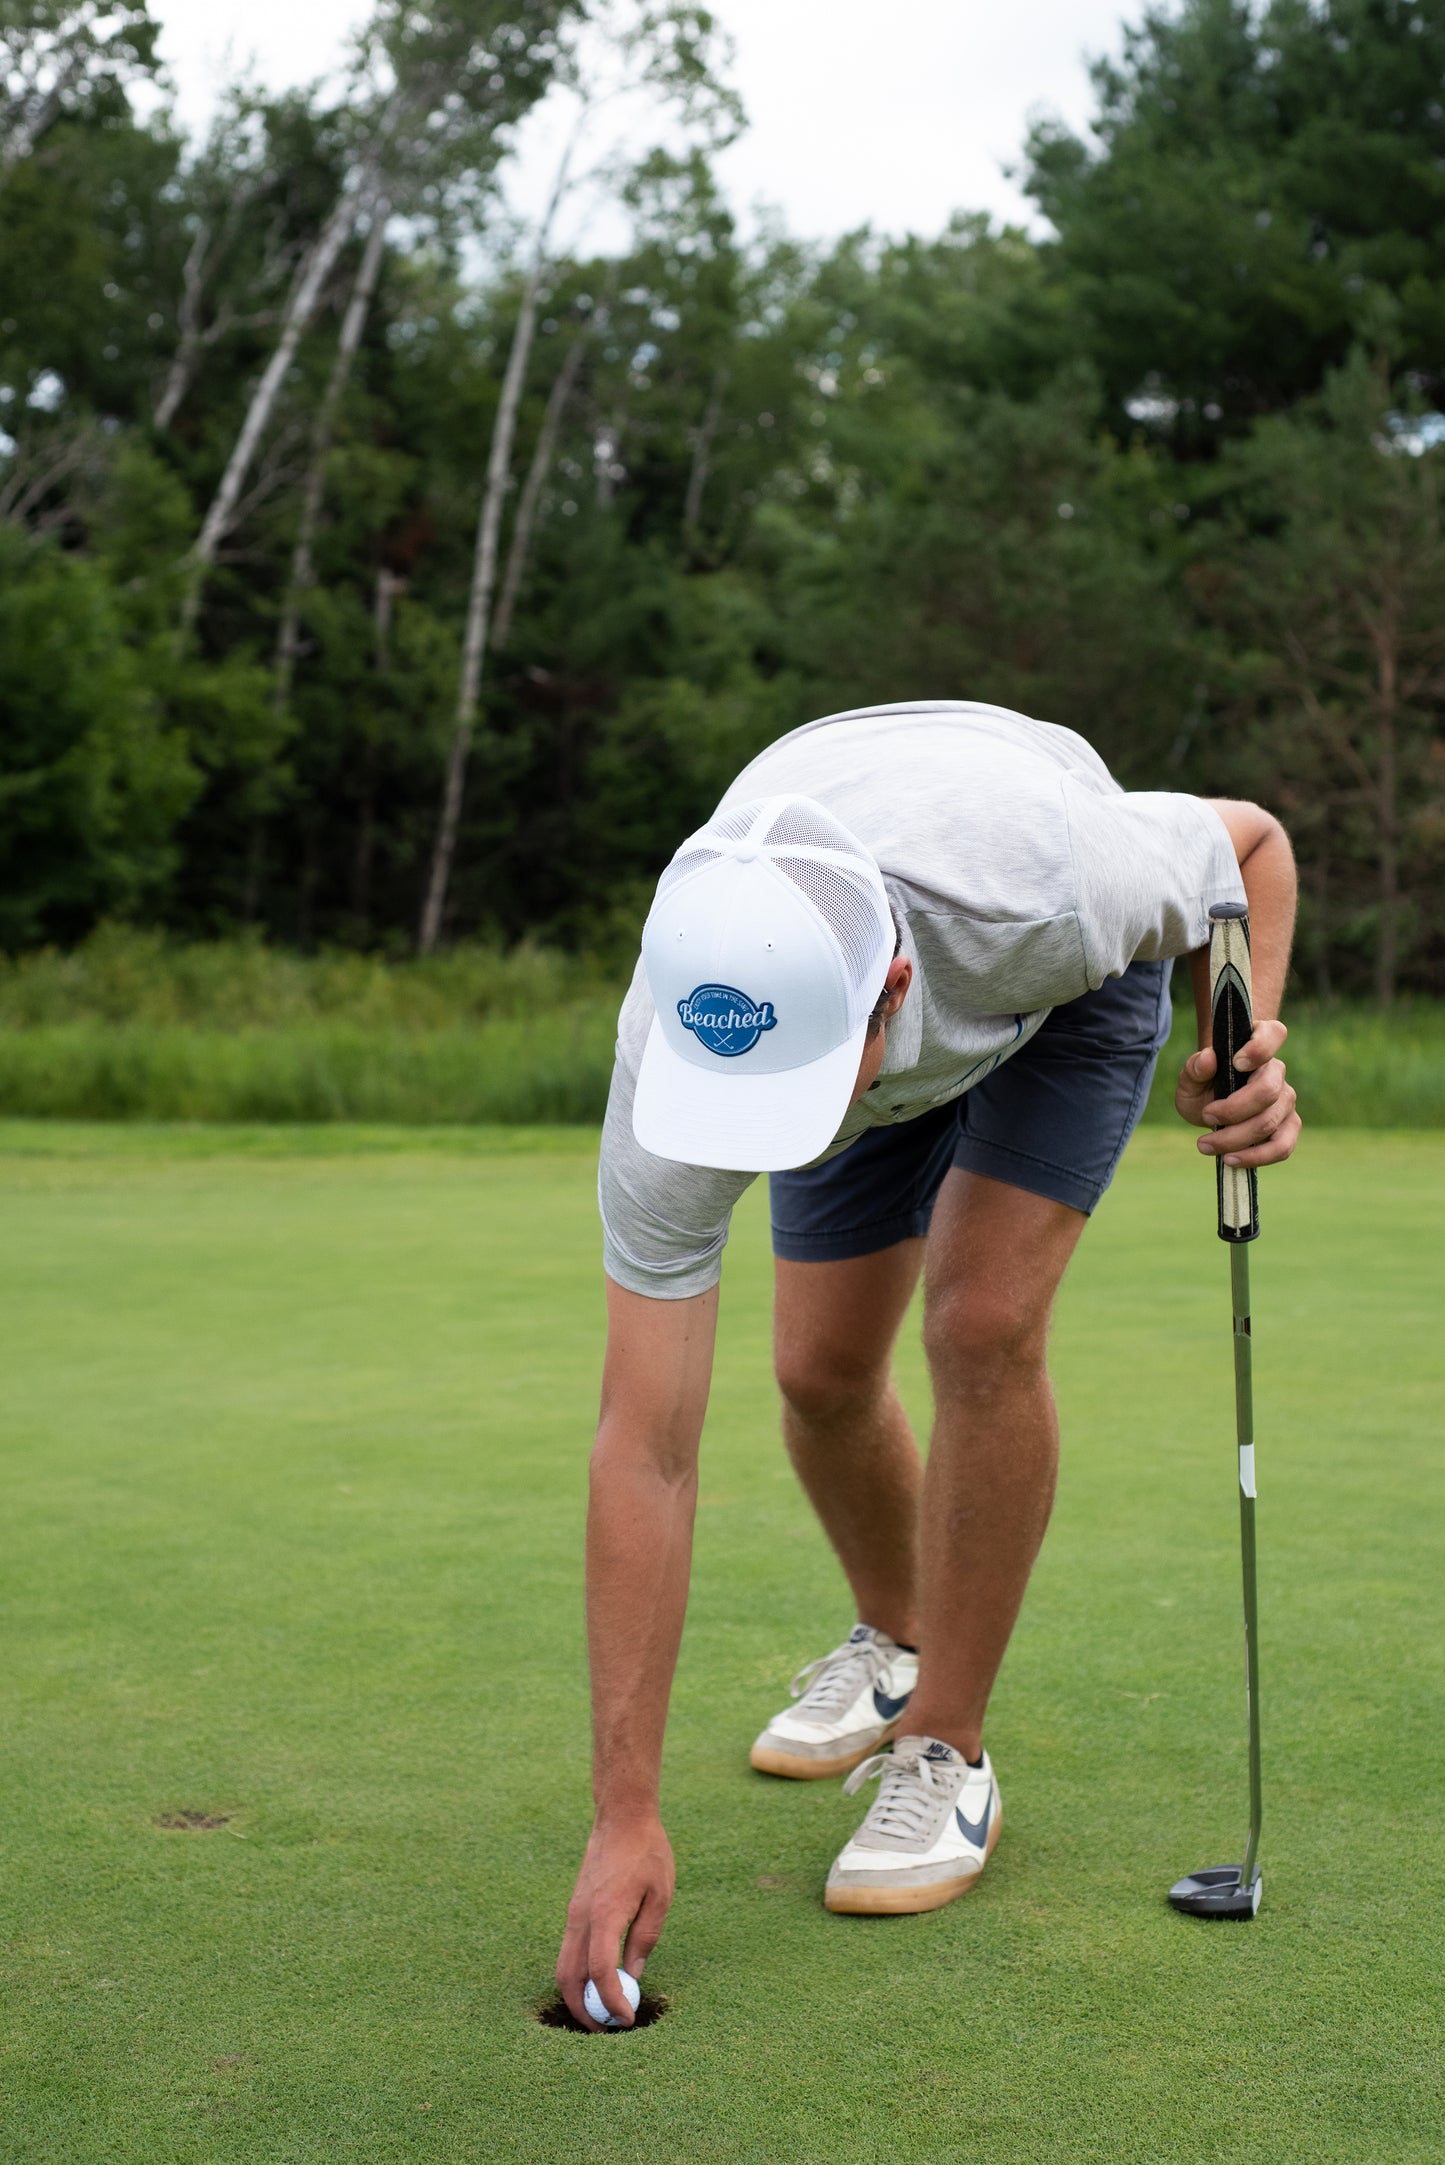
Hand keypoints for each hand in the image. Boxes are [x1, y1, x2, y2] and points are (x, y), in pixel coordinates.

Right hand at [556, 1813, 674, 2029]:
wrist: (620, 1818)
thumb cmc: (647, 1852)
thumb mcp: (659, 1896)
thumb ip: (646, 1937)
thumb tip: (634, 1976)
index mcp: (605, 1914)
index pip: (601, 1971)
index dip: (612, 2001)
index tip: (628, 2020)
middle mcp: (581, 1917)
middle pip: (569, 1977)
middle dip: (584, 2011)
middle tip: (607, 2030)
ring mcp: (573, 1914)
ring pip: (564, 1967)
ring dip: (578, 1996)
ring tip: (602, 2013)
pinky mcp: (574, 1910)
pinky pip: (569, 1951)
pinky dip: (578, 1975)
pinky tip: (599, 1983)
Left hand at [1175, 1019, 1300, 1169]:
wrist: (1211, 1105)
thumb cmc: (1204, 1085)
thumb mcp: (1190, 1077)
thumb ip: (1195, 1068)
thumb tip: (1208, 1059)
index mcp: (1258, 1045)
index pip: (1274, 1034)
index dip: (1260, 1048)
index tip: (1236, 1063)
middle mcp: (1277, 1072)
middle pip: (1268, 1091)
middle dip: (1233, 1110)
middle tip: (1205, 1115)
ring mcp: (1286, 1100)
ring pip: (1269, 1123)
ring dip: (1234, 1138)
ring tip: (1205, 1145)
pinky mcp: (1288, 1127)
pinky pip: (1282, 1146)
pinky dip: (1255, 1157)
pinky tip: (1230, 1159)